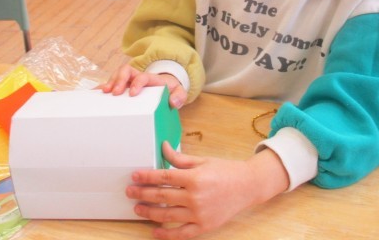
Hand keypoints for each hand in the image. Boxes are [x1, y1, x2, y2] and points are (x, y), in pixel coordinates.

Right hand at [101, 64, 187, 108]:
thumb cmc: (170, 89)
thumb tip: (173, 102)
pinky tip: (95, 93)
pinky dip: (103, 86)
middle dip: (119, 80)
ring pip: (117, 74)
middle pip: (126, 71)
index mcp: (151, 78)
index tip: (133, 93)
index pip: (142, 76)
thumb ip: (179, 96)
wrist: (167, 85)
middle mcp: (138, 76)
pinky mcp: (123, 85)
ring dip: (110, 82)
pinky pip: (112, 82)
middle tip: (114, 92)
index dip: (137, 83)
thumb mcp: (179, 91)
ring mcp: (129, 79)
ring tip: (104, 92)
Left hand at [126, 142, 288, 239]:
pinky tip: (155, 232)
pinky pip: (182, 234)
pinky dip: (166, 235)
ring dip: (149, 213)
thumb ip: (181, 158)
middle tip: (130, 192)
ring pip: (167, 215)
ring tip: (137, 209)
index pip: (163, 177)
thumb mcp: (202, 160)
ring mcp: (199, 213)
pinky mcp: (205, 226)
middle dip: (143, 194)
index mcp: (194, 177)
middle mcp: (195, 197)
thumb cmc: (226, 171)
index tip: (135, 176)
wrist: (248, 186)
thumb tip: (163, 148)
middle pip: (162, 196)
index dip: (146, 177)